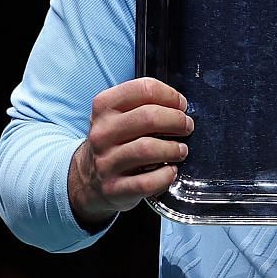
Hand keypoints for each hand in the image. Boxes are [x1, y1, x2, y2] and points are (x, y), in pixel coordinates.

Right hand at [68, 77, 191, 229]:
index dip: (170, 95)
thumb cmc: (116, 142)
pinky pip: (147, 182)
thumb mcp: (121, 115)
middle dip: (177, 120)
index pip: (144, 89)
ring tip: (180, 150)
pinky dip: (166, 176)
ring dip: (173, 149)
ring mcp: (106, 162)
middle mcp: (102, 133)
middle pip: (149, 117)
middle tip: (186, 127)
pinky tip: (170, 171)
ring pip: (148, 149)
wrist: (89, 179)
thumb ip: (146, 104)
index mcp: (105, 107)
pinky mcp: (114, 188)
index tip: (181, 105)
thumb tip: (180, 106)